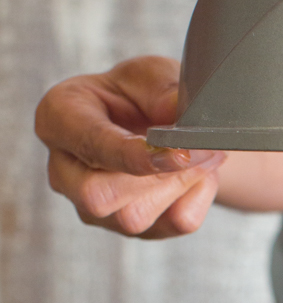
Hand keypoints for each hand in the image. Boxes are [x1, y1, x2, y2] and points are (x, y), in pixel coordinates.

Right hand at [36, 56, 225, 238]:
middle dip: (159, 177)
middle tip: (203, 148)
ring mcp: (90, 207)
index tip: (179, 152)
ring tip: (204, 153)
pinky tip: (199, 175)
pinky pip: (168, 227)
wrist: (156, 124)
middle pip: (98, 197)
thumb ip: (164, 89)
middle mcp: (64, 170)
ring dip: (181, 187)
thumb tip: (181, 113)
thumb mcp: (152, 74)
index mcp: (59, 118)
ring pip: (132, 219)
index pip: (90, 146)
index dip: (135, 155)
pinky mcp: (125, 228)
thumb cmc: (139, 94)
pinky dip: (196, 200)